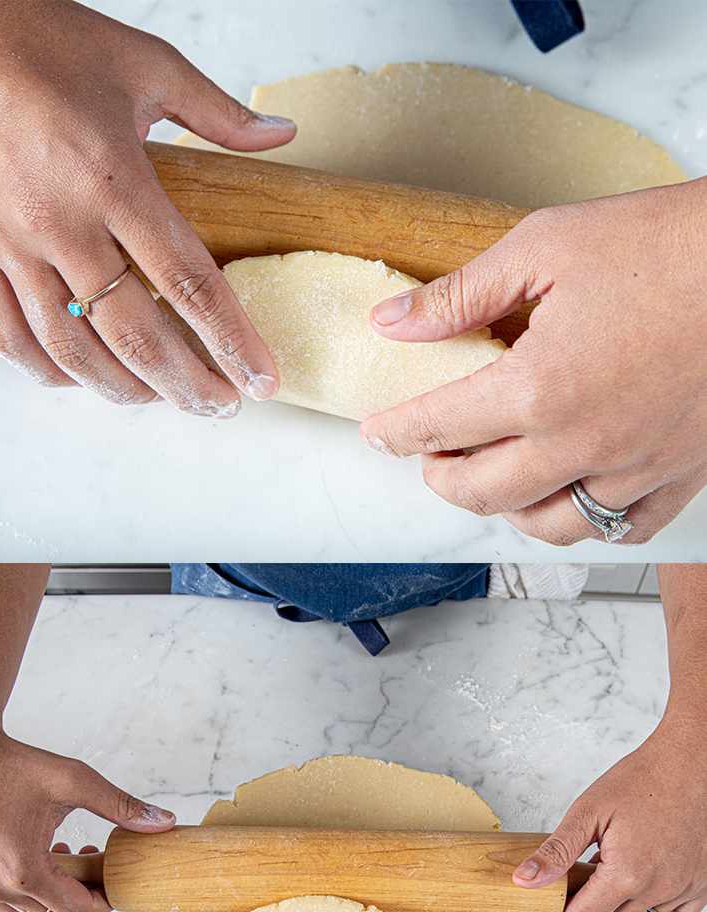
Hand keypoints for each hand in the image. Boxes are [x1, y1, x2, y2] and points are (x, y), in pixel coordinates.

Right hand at [0, 0, 293, 413]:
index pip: (186, 281)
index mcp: (112, 176)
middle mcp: (59, 223)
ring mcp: (9, 246)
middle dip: (186, 384)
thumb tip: (280, 140)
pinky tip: (85, 379)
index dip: (231, 339)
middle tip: (220, 406)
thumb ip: (218, 112)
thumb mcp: (148, 65)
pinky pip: (12, 338)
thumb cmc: (53, 48)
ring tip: (161, 398)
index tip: (260, 377)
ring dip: (123, 389)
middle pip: (134, 334)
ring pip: (72, 350)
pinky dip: (51, 372)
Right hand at [0, 730, 174, 911]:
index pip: (79, 910)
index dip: (105, 899)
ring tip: (67, 854)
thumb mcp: (75, 781)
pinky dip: (27, 888)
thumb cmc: (19, 766)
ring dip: (54, 892)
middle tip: (94, 860)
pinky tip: (39, 858)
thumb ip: (121, 807)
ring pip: (32, 911)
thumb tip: (163, 823)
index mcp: (25, 870)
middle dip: (82, 892)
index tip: (115, 878)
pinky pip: (6, 902)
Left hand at [360, 179, 706, 544]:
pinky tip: (567, 493)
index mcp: (539, 388)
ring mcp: (638, 465)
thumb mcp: (546, 245)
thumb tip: (391, 323)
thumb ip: (460, 296)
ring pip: (548, 525)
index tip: (378, 432)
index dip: (395, 432)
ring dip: (505, 508)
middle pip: (480, 492)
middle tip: (427, 454)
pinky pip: (624, 527)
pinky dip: (586, 521)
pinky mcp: (686, 470)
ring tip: (490, 474)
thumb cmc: (668, 241)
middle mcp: (585, 441)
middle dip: (439, 476)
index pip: (438, 427)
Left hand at [513, 712, 706, 911]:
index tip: (563, 878)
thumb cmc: (642, 781)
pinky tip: (641, 879)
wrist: (690, 767)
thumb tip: (525, 880)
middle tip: (587, 864)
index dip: (564, 900)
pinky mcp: (702, 886)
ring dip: (620, 902)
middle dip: (590, 898)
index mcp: (627, 875)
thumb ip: (556, 852)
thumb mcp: (587, 813)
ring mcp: (684, 891)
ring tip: (614, 865)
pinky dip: (652, 906)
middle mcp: (659, 890)